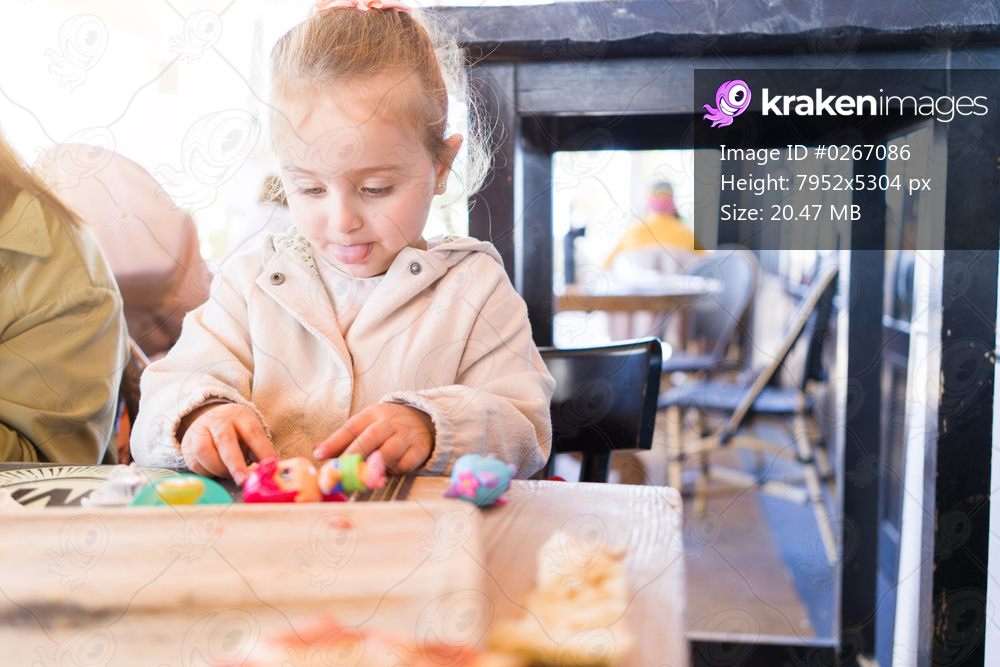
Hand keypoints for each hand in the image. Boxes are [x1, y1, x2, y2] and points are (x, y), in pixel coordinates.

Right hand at [180, 403, 274, 483]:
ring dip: (218, 468)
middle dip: (235, 464)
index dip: (262, 451)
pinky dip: (207, 472)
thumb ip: (260, 452)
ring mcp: (199, 430)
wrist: (211, 417)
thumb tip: (269, 471)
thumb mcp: (251, 434)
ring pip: (204, 451)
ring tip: (228, 473)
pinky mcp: (187, 443)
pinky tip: (215, 470)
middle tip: (243, 480)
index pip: (253, 433)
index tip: (270, 468)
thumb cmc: (237, 432)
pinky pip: (194, 463)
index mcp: (241, 416)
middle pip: (225, 441)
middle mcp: (219, 420)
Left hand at [312, 403, 434, 473]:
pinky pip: (404, 465)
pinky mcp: (419, 450)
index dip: (334, 442)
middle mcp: (389, 423)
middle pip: (370, 438)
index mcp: (372, 414)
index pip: (351, 427)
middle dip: (352, 456)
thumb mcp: (365, 425)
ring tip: (358, 478)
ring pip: (388, 453)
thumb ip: (343, 439)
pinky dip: (392, 472)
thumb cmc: (385, 426)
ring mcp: (406, 436)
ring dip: (372, 467)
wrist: (422, 420)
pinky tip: (383, 474)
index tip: (319, 455)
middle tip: (338, 471)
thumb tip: (317, 452)